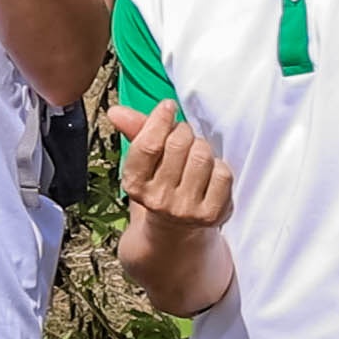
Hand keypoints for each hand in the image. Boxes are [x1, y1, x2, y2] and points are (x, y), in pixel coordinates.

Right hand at [103, 95, 235, 231]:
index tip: (168, 107)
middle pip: (178, 144)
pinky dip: (218, 167)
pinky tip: (209, 175)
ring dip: (202, 148)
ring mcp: (185, 209)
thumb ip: (134, 132)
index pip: (148, 144)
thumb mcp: (143, 163)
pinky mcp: (212, 214)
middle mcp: (158, 199)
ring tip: (195, 156)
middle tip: (182, 137)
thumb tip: (116, 111)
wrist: (175, 231)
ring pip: (202, 155)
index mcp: (134, 184)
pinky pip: (222, 173)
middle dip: (183, 132)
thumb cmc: (160, 185)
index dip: (160, 119)